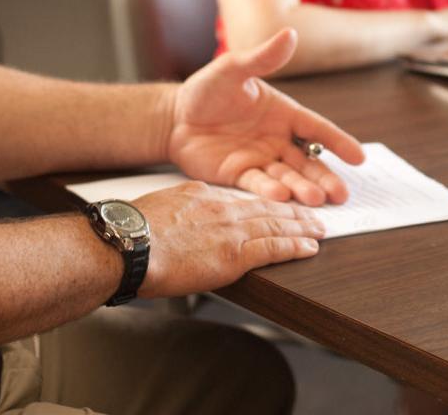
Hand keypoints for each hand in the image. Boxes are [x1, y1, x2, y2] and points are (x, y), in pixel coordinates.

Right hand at [136, 180, 325, 297]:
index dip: (262, 201)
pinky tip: (309, 246)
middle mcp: (219, 206)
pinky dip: (295, 246)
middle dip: (291, 210)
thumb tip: (181, 224)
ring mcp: (229, 229)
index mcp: (200, 194)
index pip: (239, 198)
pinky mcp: (235, 253)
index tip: (274, 205)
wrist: (127, 243)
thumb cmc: (132, 232)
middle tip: (312, 212)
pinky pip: (274, 247)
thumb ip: (177, 213)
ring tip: (319, 228)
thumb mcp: (158, 209)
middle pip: (264, 207)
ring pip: (276, 224)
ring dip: (301, 226)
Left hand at [167, 29, 363, 205]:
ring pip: (288, 177)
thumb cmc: (207, 89)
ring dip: (303, 188)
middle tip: (341, 194)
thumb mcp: (234, 69)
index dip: (338, 142)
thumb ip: (262, 57)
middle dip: (325, 177)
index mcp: (283, 114)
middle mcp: (276, 140)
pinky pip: (257, 185)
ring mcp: (259, 160)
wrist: (173, 116)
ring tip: (317, 199)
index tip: (359, 157)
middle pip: (308, 161)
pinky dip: (269, 192)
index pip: (317, 129)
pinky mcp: (237, 176)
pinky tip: (281, 196)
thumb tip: (290, 32)